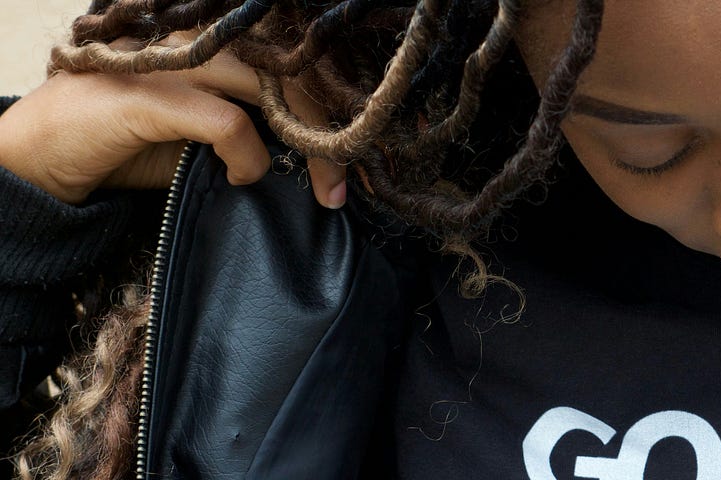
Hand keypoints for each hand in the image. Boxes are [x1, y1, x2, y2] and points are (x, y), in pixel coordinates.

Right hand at [0, 32, 345, 207]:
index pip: (290, 57)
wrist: (40, 160)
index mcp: (212, 44)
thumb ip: (256, 130)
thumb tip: (318, 154)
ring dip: (310, 139)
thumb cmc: (124, 147)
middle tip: (347, 182)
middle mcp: (194, 42)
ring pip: (270, 84)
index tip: (356, 153)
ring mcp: (169, 63)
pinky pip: (224, 120)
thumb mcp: (203, 138)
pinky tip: (245, 177)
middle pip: (291, 66)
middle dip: (332, 124)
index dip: (332, 100)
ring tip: (323, 186)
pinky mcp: (147, 97)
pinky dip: (248, 153)